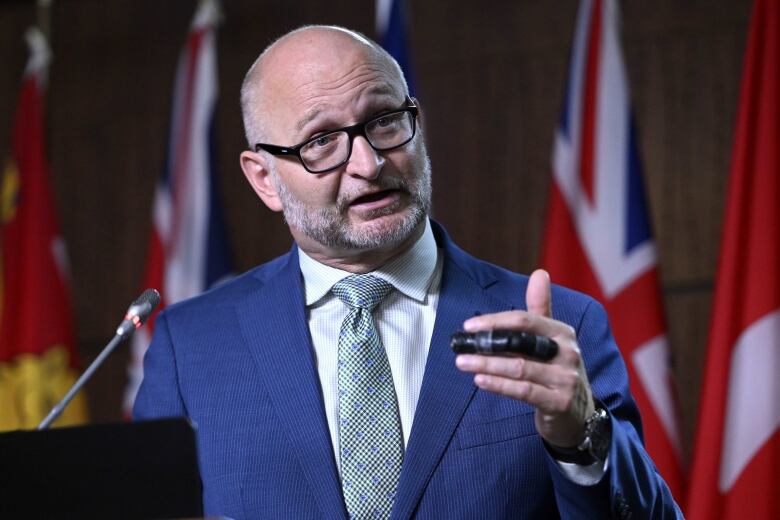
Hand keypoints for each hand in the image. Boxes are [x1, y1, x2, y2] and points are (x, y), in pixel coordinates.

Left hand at [455, 269, 594, 447]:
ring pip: (519, 368)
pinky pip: (524, 391)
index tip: (469, 325)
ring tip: (463, 363)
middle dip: (488, 343)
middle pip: (521, 342)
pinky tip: (480, 381)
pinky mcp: (559, 402)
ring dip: (487, 365)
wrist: (579, 414)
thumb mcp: (552, 338)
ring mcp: (566, 379)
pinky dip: (500, 385)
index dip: (495, 321)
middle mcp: (567, 353)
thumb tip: (539, 273)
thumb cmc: (557, 370)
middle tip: (461, 345)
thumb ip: (541, 308)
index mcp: (562, 333)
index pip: (525, 320)